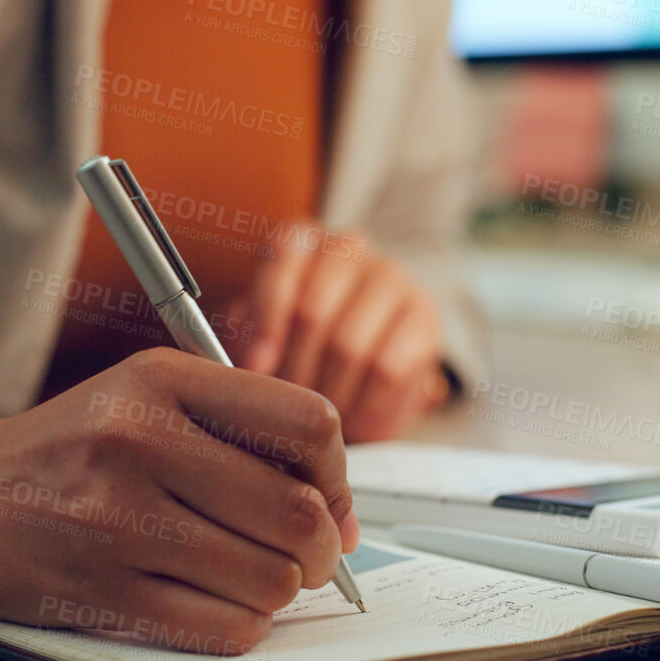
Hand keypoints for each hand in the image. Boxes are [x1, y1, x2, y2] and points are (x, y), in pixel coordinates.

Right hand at [0, 348, 360, 654]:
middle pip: (297, 513)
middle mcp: (139, 441)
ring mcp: (117, 520)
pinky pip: (221, 627)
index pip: (307, 425)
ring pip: (268, 579)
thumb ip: (236, 430)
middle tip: (304, 559)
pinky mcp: (100, 591)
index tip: (331, 506)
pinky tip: (211, 606)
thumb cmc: (59, 455)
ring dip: (276, 594)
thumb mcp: (139, 400)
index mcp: (160, 381)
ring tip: (247, 581)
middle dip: (319, 552)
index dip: (338, 478)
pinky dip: (236, 627)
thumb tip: (339, 510)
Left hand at [229, 228, 449, 442]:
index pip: (281, 256)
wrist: (364, 372)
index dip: (266, 317)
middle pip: (313, 308)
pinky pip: (388, 367)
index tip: (256, 368)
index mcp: (302, 240)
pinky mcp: (424, 315)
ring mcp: (391, 277)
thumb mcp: (262, 337)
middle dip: (294, 370)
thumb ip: (245, 338)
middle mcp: (348, 247)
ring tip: (319, 420)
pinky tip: (356, 420)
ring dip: (328, 394)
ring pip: (349, 343)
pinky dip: (365, 405)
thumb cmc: (300, 350)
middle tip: (288, 408)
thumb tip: (235, 369)